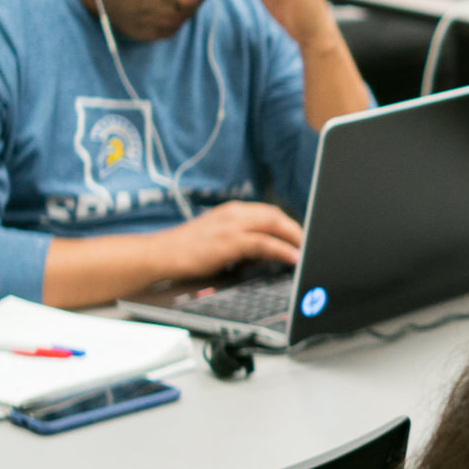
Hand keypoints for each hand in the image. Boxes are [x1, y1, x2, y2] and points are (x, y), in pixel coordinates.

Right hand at [148, 200, 303, 281]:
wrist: (160, 254)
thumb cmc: (187, 249)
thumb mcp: (218, 239)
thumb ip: (242, 242)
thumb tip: (267, 253)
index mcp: (232, 211)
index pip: (269, 212)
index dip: (288, 224)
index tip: (300, 237)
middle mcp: (234, 213)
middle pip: (276, 215)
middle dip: (295, 230)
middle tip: (308, 245)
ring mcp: (231, 226)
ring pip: (274, 224)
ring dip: (294, 237)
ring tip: (306, 251)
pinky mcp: (229, 241)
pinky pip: (264, 243)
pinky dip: (282, 250)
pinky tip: (292, 258)